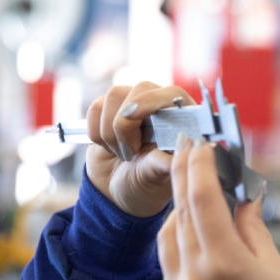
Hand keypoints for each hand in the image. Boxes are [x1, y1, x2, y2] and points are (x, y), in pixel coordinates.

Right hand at [85, 83, 195, 217]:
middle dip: (126, 124)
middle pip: (140, 89)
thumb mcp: (157, 177)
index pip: (173, 94)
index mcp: (184, 119)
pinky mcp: (110, 108)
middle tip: (131, 154)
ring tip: (124, 154)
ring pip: (114, 95)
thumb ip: (165, 162)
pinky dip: (96, 132)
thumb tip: (180, 150)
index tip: (134, 117)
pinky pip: (95, 107)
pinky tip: (110, 147)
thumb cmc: (146, 183)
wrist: (118, 190)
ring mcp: (135, 103)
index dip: (152, 101)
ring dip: (111, 132)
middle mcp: (162, 105)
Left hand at [157, 135, 279, 279]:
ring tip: (194, 191)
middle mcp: (194, 278)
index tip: (202, 144)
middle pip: (181, 212)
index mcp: (226, 263)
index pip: (203, 199)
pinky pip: (166, 262)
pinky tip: (191, 229)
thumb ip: (250, 224)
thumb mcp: (273, 264)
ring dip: (178, 208)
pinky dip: (176, 239)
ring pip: (167, 235)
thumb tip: (241, 193)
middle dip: (185, 177)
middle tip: (190, 150)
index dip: (200, 166)